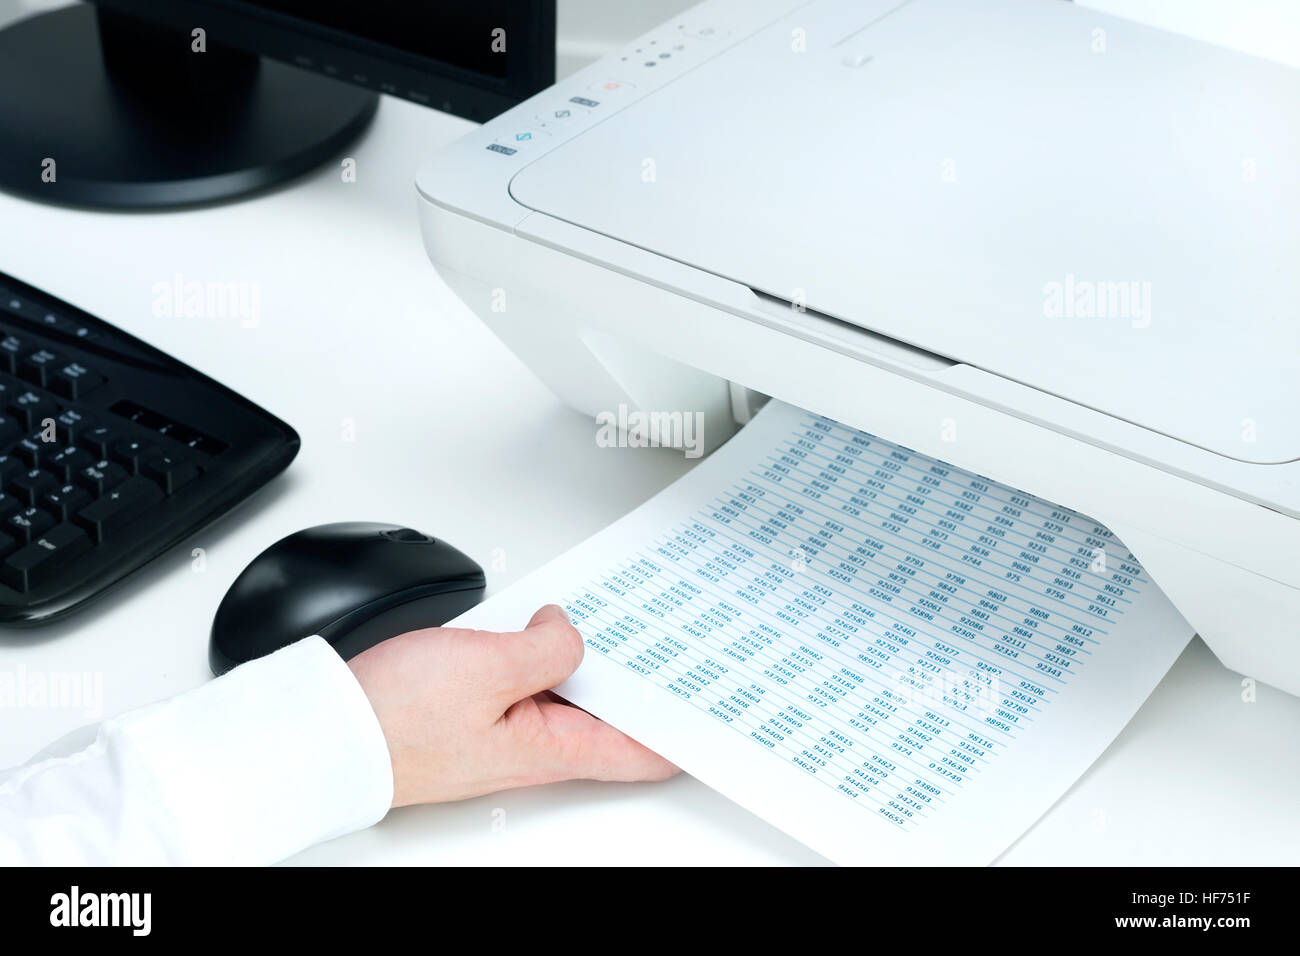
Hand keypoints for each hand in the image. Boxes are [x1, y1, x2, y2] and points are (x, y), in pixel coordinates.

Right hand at [347, 604, 678, 806]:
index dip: (680, 732)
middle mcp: (532, 747)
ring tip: (618, 623)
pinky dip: (542, 655)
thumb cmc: (396, 718)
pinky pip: (525, 683)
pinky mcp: (474, 712)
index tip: (714, 709)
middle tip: (671, 644)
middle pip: (607, 717)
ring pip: (566, 694)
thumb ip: (545, 648)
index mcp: (550, 748)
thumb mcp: (488, 669)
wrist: (328, 732)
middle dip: (639, 681)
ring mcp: (503, 730)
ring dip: (588, 661)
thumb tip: (567, 631)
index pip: (638, 752)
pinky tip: (543, 627)